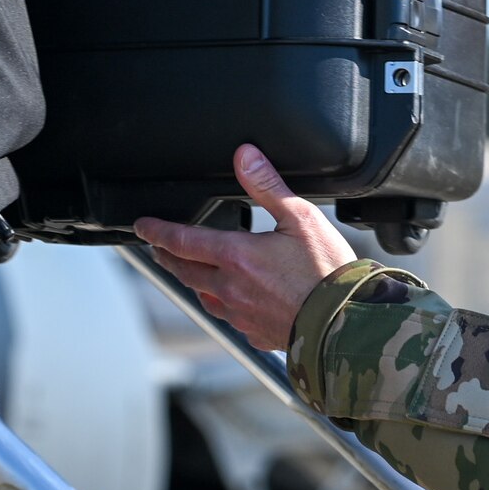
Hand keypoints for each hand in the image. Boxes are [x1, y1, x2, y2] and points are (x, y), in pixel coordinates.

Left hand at [133, 145, 356, 350]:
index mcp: (236, 256)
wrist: (345, 322)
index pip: (182, 240)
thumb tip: (246, 157)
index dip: (157, 231)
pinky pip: (227, 317)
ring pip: (202, 296)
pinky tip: (231, 299)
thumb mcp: (301, 217)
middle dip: (166, 256)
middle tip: (158, 247)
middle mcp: (230, 288)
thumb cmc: (328, 272)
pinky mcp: (255, 333)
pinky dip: (220, 303)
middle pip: (183, 270)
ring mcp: (240, 314)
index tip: (143, 226)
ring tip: (189, 271)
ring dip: (191, 280)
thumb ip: (268, 186)